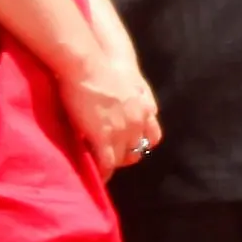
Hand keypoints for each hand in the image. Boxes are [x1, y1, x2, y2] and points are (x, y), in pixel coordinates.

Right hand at [65, 58, 160, 172]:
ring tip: (103, 168)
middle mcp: (139, 122)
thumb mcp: (129, 80)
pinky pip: (107, 164)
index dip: (140, 142)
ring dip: (114, 164)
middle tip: (112, 157)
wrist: (88, 64)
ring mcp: (123, 131)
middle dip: (126, 154)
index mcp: (147, 108)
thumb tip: (125, 103)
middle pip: (139, 149)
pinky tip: (97, 177)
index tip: (128, 145)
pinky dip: (103, 173)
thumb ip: (133, 95)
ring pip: (123, 158)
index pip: (153, 135)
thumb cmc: (103, 66)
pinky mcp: (104, 137)